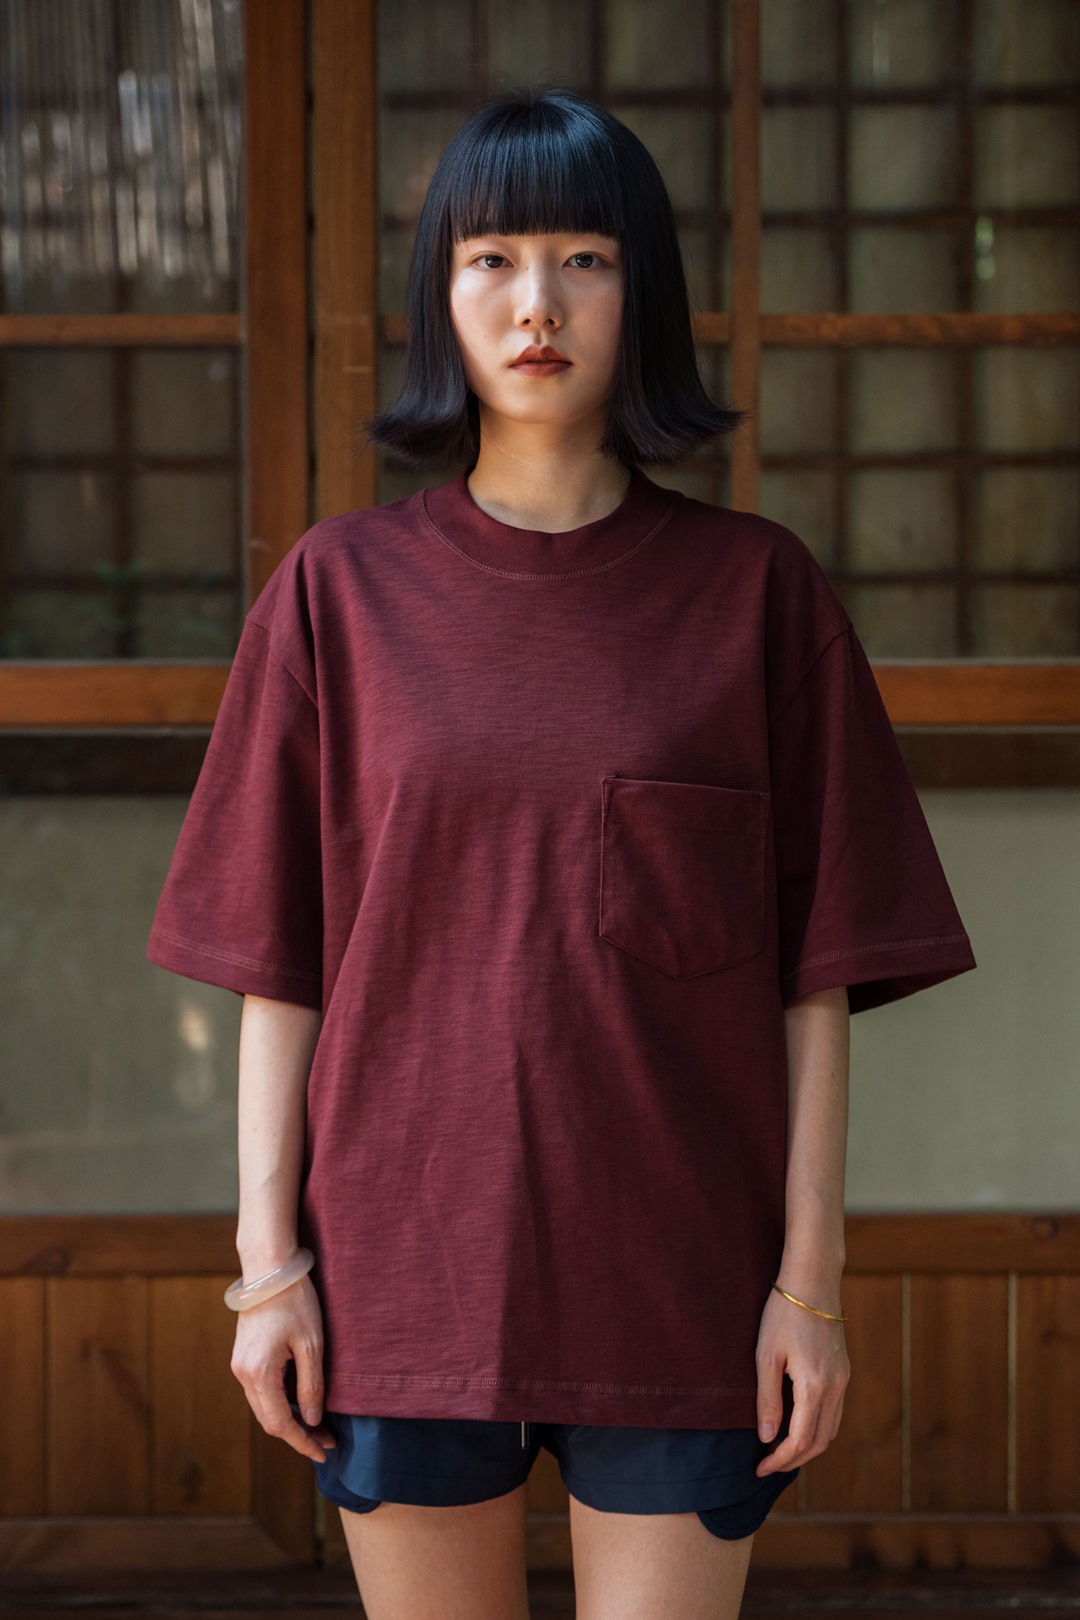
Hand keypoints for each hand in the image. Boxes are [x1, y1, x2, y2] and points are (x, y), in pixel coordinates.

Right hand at [229, 1273, 337, 1462]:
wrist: (269, 1269)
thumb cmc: (295, 1302)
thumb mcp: (312, 1344)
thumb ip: (311, 1385)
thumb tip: (312, 1420)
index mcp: (259, 1373)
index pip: (280, 1424)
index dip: (302, 1442)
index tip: (323, 1453)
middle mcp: (243, 1374)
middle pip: (269, 1420)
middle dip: (298, 1434)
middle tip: (327, 1440)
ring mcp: (239, 1365)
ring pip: (263, 1407)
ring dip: (289, 1419)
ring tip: (318, 1424)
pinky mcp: (242, 1357)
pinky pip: (260, 1391)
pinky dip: (279, 1402)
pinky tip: (301, 1401)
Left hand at [754, 1285, 848, 1475]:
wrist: (812, 1281)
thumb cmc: (783, 1314)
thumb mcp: (766, 1356)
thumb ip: (767, 1400)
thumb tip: (767, 1438)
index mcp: (816, 1386)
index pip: (800, 1440)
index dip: (780, 1460)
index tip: (758, 1468)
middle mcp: (836, 1387)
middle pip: (820, 1442)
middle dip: (793, 1460)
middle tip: (766, 1466)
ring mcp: (844, 1380)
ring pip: (830, 1430)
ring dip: (807, 1447)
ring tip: (779, 1452)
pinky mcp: (843, 1371)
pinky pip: (834, 1413)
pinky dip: (817, 1429)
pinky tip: (797, 1427)